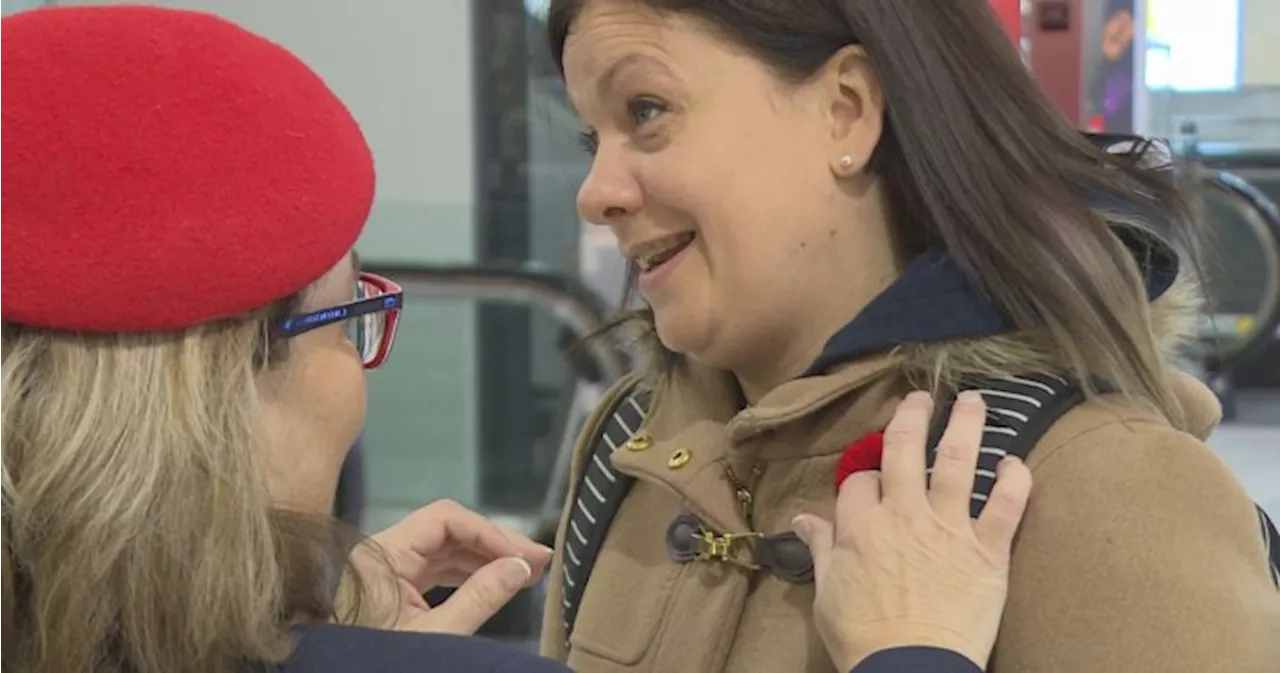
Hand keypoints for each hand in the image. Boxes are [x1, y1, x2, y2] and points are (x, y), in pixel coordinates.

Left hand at [353, 499, 553, 634]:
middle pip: (447, 530)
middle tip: (539, 560)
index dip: (491, 533)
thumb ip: (480, 597)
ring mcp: (387, 571)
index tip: (526, 555)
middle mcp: (382, 554)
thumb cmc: (381, 666)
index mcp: (382, 555)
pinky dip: (468, 573)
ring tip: (527, 571)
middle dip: (495, 544)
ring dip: (486, 558)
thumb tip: (520, 566)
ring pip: (445, 549)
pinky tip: (497, 580)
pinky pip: (436, 569)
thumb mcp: (437, 634)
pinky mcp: (394, 589)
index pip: (445, 519)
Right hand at [792, 391, 1031, 670]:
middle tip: (921, 397)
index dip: (862, 476)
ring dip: (965, 426)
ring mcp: (949, 529)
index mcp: (861, 526)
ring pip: (957, 463)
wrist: (911, 668)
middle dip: (912, 418)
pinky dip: (1014, 482)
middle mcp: (904, 515)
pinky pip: (1006, 507)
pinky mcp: (987, 552)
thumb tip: (802, 520)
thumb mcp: (827, 592)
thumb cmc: (863, 637)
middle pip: (904, 450)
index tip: (868, 481)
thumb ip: (820, 549)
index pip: (859, 481)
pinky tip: (1015, 462)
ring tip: (974, 401)